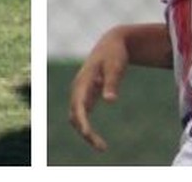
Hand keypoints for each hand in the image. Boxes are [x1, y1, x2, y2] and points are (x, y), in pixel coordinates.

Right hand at [68, 27, 130, 151]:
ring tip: (102, 147)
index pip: (78, 105)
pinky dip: (87, 128)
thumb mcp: (116, 66)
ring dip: (85, 133)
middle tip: (102, 147)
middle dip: (85, 132)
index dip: (82, 121)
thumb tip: (110, 101)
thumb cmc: (114, 54)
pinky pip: (82, 116)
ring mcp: (81, 92)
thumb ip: (112, 83)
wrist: (112, 43)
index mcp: (83, 81)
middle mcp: (78, 88)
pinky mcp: (87, 95)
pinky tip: (98, 140)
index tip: (88, 134)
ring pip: (77, 117)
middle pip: (75, 115)